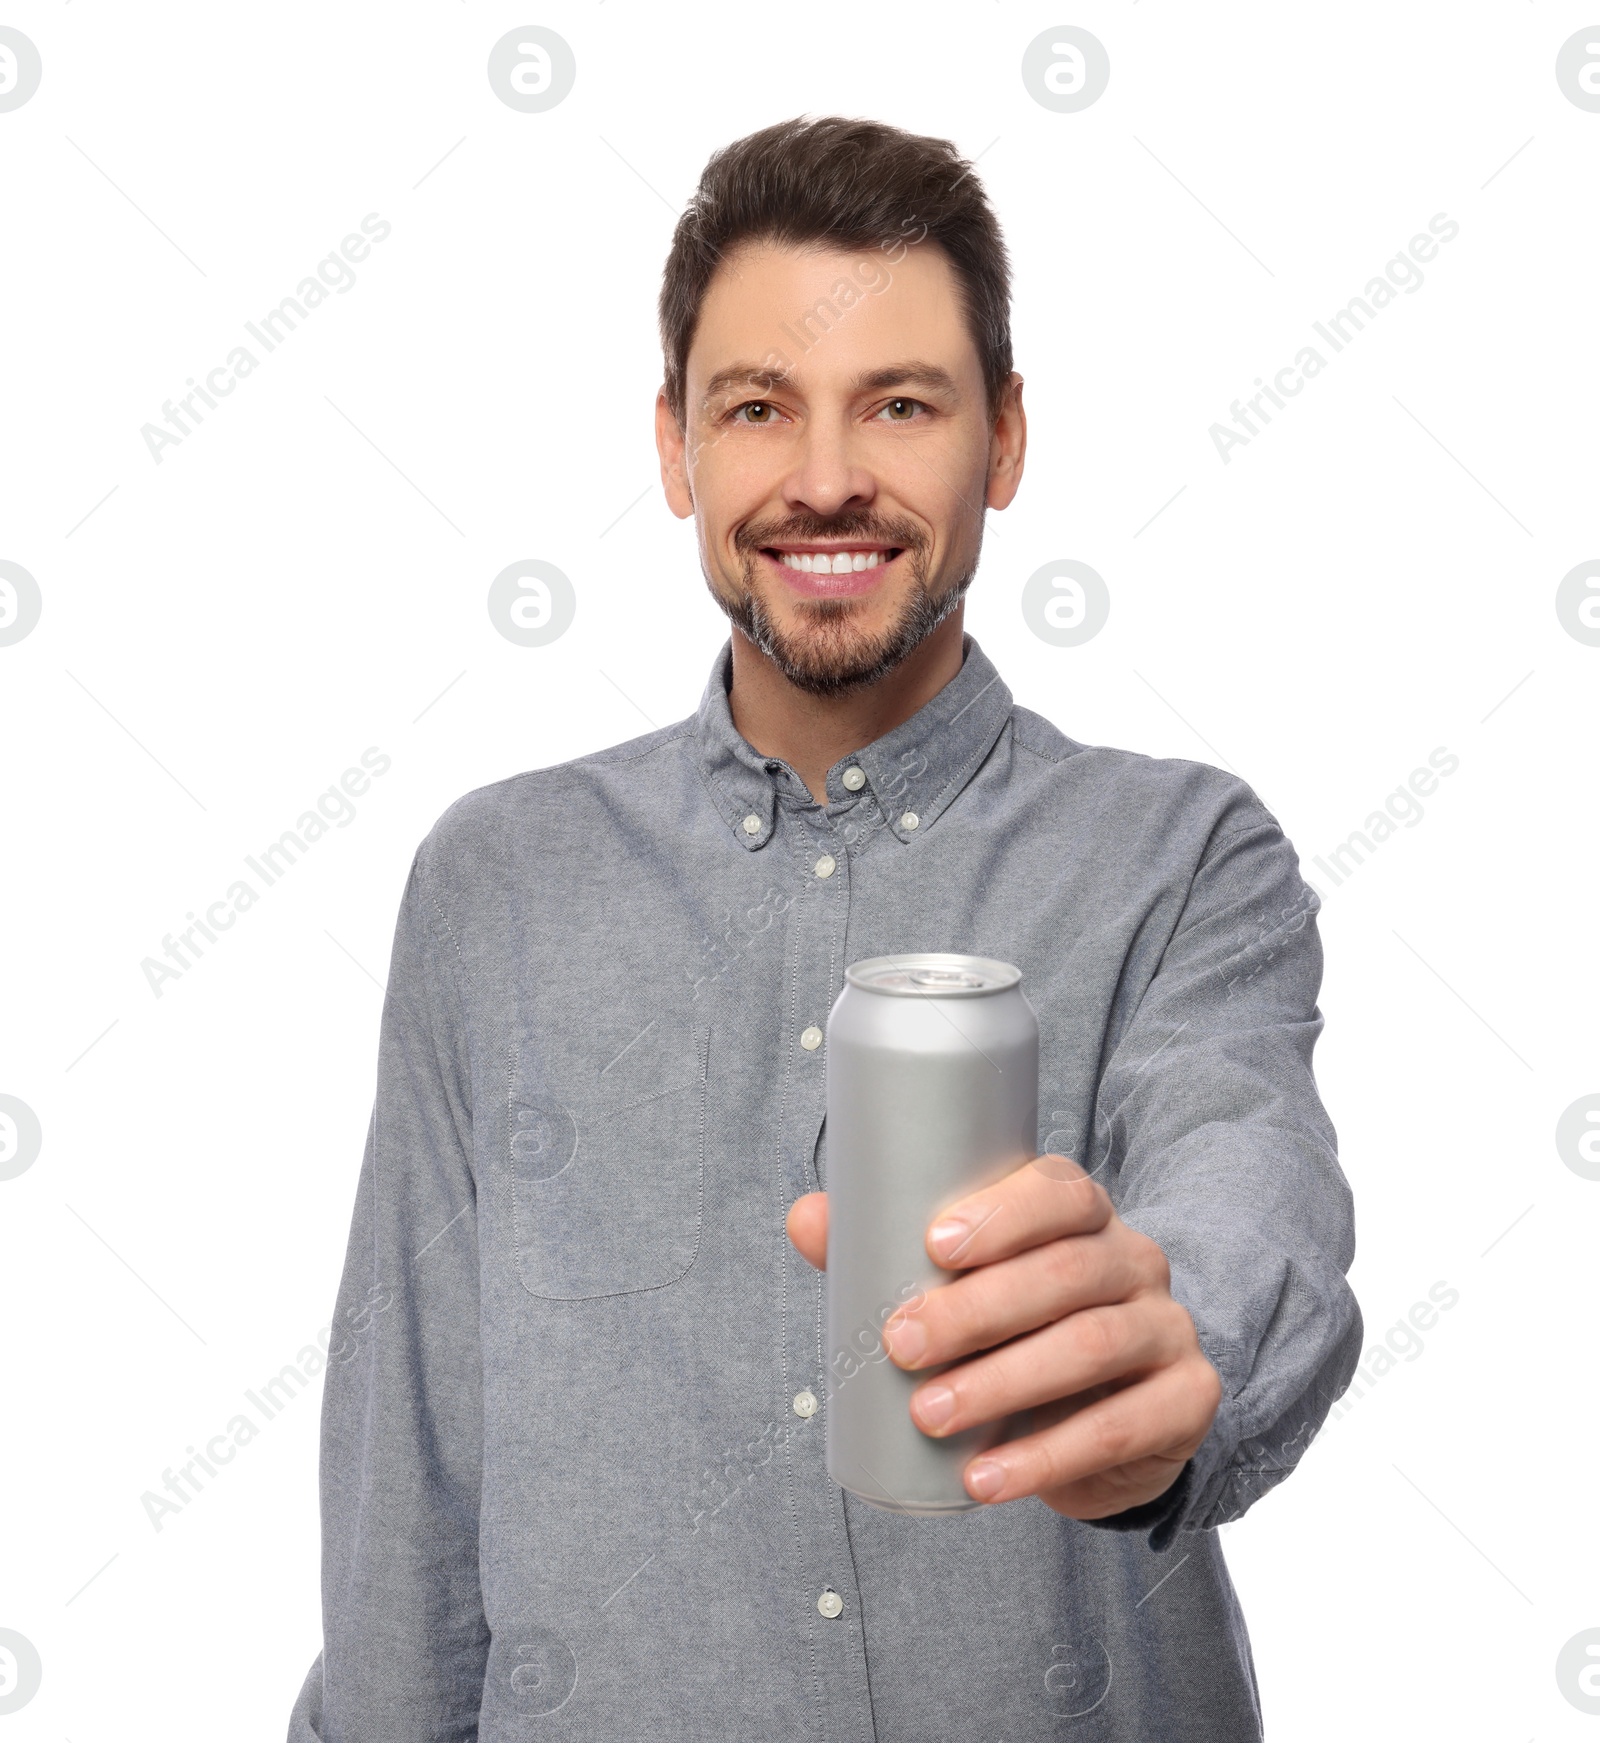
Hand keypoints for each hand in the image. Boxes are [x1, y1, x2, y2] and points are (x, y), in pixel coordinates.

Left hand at [784, 1154, 1221, 1517]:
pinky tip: (986, 1477)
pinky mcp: (1185, 1401)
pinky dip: (1046, 1456)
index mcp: (1081, 1214)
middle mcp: (1134, 1259)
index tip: (934, 1246)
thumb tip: (807, 1217)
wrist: (1116, 1413)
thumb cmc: (1018, 1327)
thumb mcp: (964, 1284)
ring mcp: (1167, 1328)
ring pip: (1092, 1344)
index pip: (1059, 1191)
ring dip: (1003, 1383)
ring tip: (930, 1415)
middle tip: (903, 1344)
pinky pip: (1120, 1427)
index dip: (1003, 1213)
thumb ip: (886, 1248)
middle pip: (1067, 1271)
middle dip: (979, 1309)